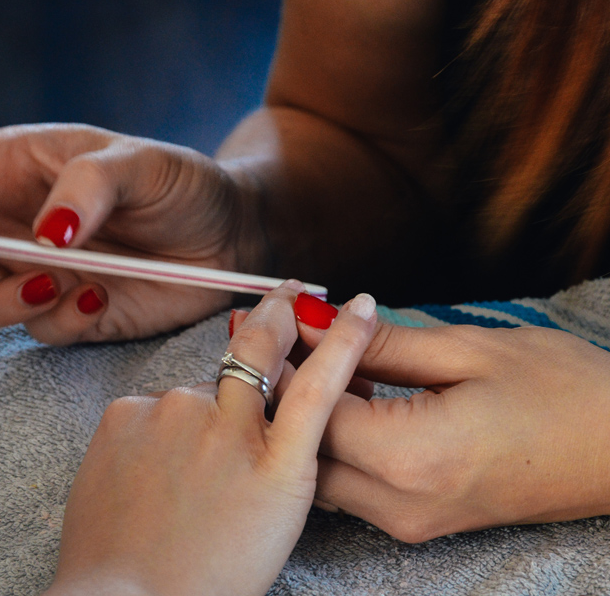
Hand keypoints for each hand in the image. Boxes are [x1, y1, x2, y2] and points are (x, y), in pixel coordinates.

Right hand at [0, 124, 265, 342]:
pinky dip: (57, 321)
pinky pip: (36, 332)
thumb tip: (43, 234)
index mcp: (11, 169)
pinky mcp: (67, 314)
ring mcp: (34, 274)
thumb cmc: (181, 184)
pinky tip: (99, 298)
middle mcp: (9, 225)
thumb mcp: (140, 161)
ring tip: (54, 280)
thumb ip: (89, 184)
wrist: (227, 236)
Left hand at [43, 282, 377, 595]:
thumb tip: (277, 400)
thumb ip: (282, 452)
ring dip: (204, 409)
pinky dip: (163, 426)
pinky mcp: (125, 411)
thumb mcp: (274, 518)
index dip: (343, 338)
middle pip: (257, 348)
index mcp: (274, 467)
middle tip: (285, 293)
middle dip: (276, 313)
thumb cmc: (207, 571)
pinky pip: (157, 404)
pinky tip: (154, 466)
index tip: (361, 305)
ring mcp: (171, 413)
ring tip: (186, 467)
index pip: (318, 384)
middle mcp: (225, 427)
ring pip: (201, 390)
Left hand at [294, 307, 609, 541]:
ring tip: (318, 360)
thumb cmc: (559, 391)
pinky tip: (352, 395)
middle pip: (307, 450)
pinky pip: (353, 484)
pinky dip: (339, 441)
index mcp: (412, 457)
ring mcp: (410, 521)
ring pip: (324, 472)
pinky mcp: (420, 521)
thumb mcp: (467, 350)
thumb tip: (325, 323)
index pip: (314, 413)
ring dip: (311, 419)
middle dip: (291, 393)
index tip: (284, 322)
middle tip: (292, 338)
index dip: (292, 363)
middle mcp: (401, 503)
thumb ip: (384, 343)